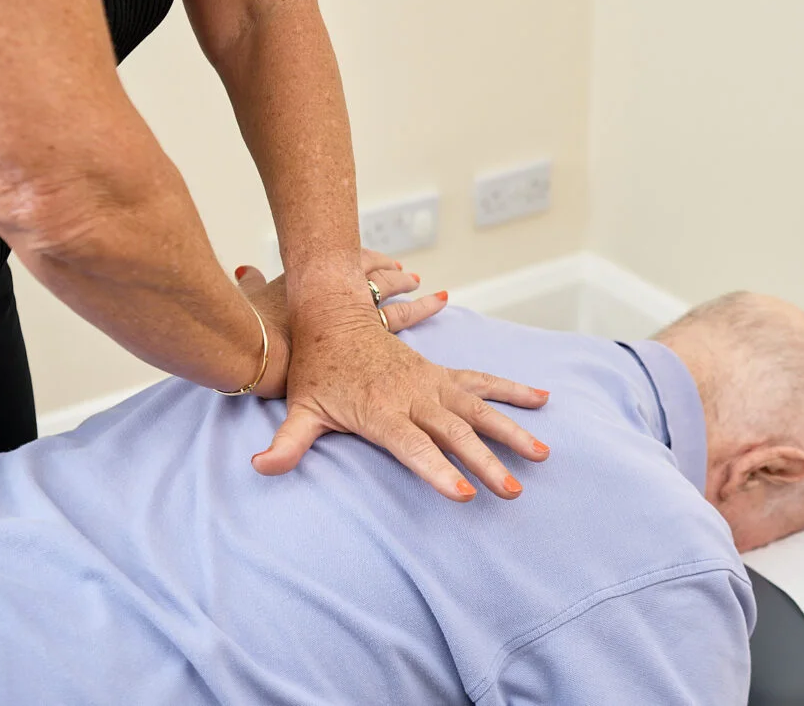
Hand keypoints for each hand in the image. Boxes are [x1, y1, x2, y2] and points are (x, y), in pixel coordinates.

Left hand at [235, 250, 551, 500]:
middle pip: (455, 434)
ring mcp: (432, 383)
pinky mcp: (442, 374)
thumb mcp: (301, 407)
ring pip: (479, 409)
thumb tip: (261, 469)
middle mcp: (413, 397)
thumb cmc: (316, 368)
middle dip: (486, 462)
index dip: (438, 470)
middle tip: (512, 490)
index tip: (465, 493)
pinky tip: (541, 400)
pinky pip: (482, 383)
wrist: (330, 311)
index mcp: (382, 411)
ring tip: (542, 454)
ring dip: (512, 430)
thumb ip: (287, 443)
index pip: (414, 446)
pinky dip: (512, 391)